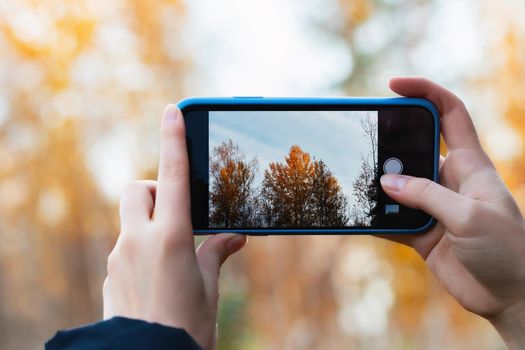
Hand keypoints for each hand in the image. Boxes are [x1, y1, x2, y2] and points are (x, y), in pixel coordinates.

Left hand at [103, 105, 246, 349]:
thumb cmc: (187, 327)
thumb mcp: (208, 287)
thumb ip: (215, 253)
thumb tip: (233, 238)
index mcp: (169, 239)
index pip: (172, 176)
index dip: (173, 140)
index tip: (172, 111)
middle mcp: (137, 242)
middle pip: (137, 190)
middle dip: (155, 189)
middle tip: (177, 211)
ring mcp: (119, 258)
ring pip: (131, 219)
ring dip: (150, 221)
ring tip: (173, 252)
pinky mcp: (112, 275)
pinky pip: (126, 245)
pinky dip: (143, 247)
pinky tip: (159, 274)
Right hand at [379, 77, 524, 348]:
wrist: (511, 297)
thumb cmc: (507, 249)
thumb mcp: (469, 216)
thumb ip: (426, 196)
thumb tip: (386, 181)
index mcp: (470, 164)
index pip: (449, 113)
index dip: (425, 92)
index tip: (393, 86)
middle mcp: (449, 181)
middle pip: (413, 148)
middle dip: (389, 143)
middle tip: (362, 142)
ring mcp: (433, 207)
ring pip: (397, 187)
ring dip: (378, 186)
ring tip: (356, 184)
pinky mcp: (422, 233)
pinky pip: (392, 220)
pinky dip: (376, 219)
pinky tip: (360, 218)